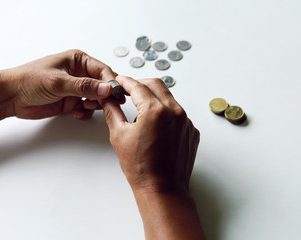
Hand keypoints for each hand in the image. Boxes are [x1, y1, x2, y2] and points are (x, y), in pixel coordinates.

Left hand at [0, 49, 118, 119]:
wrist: (11, 97)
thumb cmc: (28, 80)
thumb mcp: (58, 82)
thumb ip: (84, 86)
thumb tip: (106, 88)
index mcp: (78, 61)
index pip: (103, 70)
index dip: (112, 83)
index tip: (116, 94)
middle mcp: (80, 74)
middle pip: (103, 85)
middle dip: (106, 96)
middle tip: (109, 104)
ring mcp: (77, 88)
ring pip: (98, 98)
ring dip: (95, 105)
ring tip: (86, 107)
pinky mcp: (72, 101)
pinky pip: (88, 108)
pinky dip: (86, 112)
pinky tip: (77, 113)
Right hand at [102, 76, 204, 238]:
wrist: (162, 189)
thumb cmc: (141, 167)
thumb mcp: (120, 136)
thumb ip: (113, 112)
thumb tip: (108, 99)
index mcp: (156, 110)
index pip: (138, 86)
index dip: (125, 81)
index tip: (119, 81)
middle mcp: (175, 112)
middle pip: (157, 85)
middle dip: (141, 84)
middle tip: (129, 90)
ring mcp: (186, 121)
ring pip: (169, 99)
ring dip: (154, 98)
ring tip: (141, 110)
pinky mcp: (191, 131)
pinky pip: (178, 114)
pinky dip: (166, 113)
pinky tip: (156, 126)